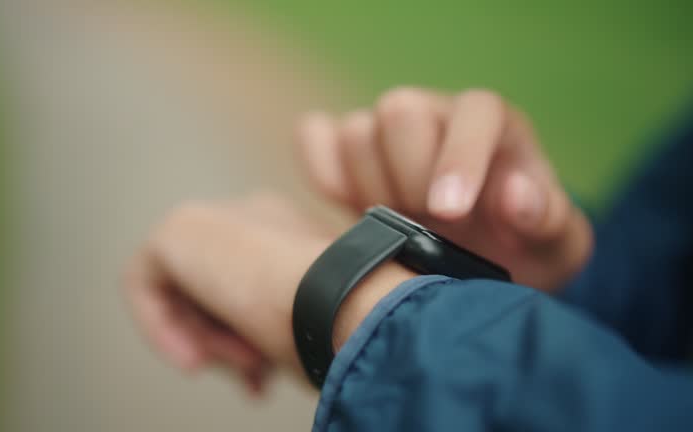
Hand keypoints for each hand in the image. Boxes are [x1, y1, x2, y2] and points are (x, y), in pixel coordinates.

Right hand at [296, 87, 591, 289]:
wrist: (475, 263)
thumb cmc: (523, 251)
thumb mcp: (556, 249)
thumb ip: (549, 221)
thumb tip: (515, 196)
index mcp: (495, 128)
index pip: (476, 113)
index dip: (459, 158)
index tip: (447, 213)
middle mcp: (438, 117)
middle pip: (401, 111)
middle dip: (408, 179)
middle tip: (426, 225)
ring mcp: (387, 130)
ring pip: (356, 132)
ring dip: (369, 188)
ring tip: (399, 224)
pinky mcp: (346, 149)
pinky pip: (314, 136)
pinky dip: (321, 169)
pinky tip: (347, 204)